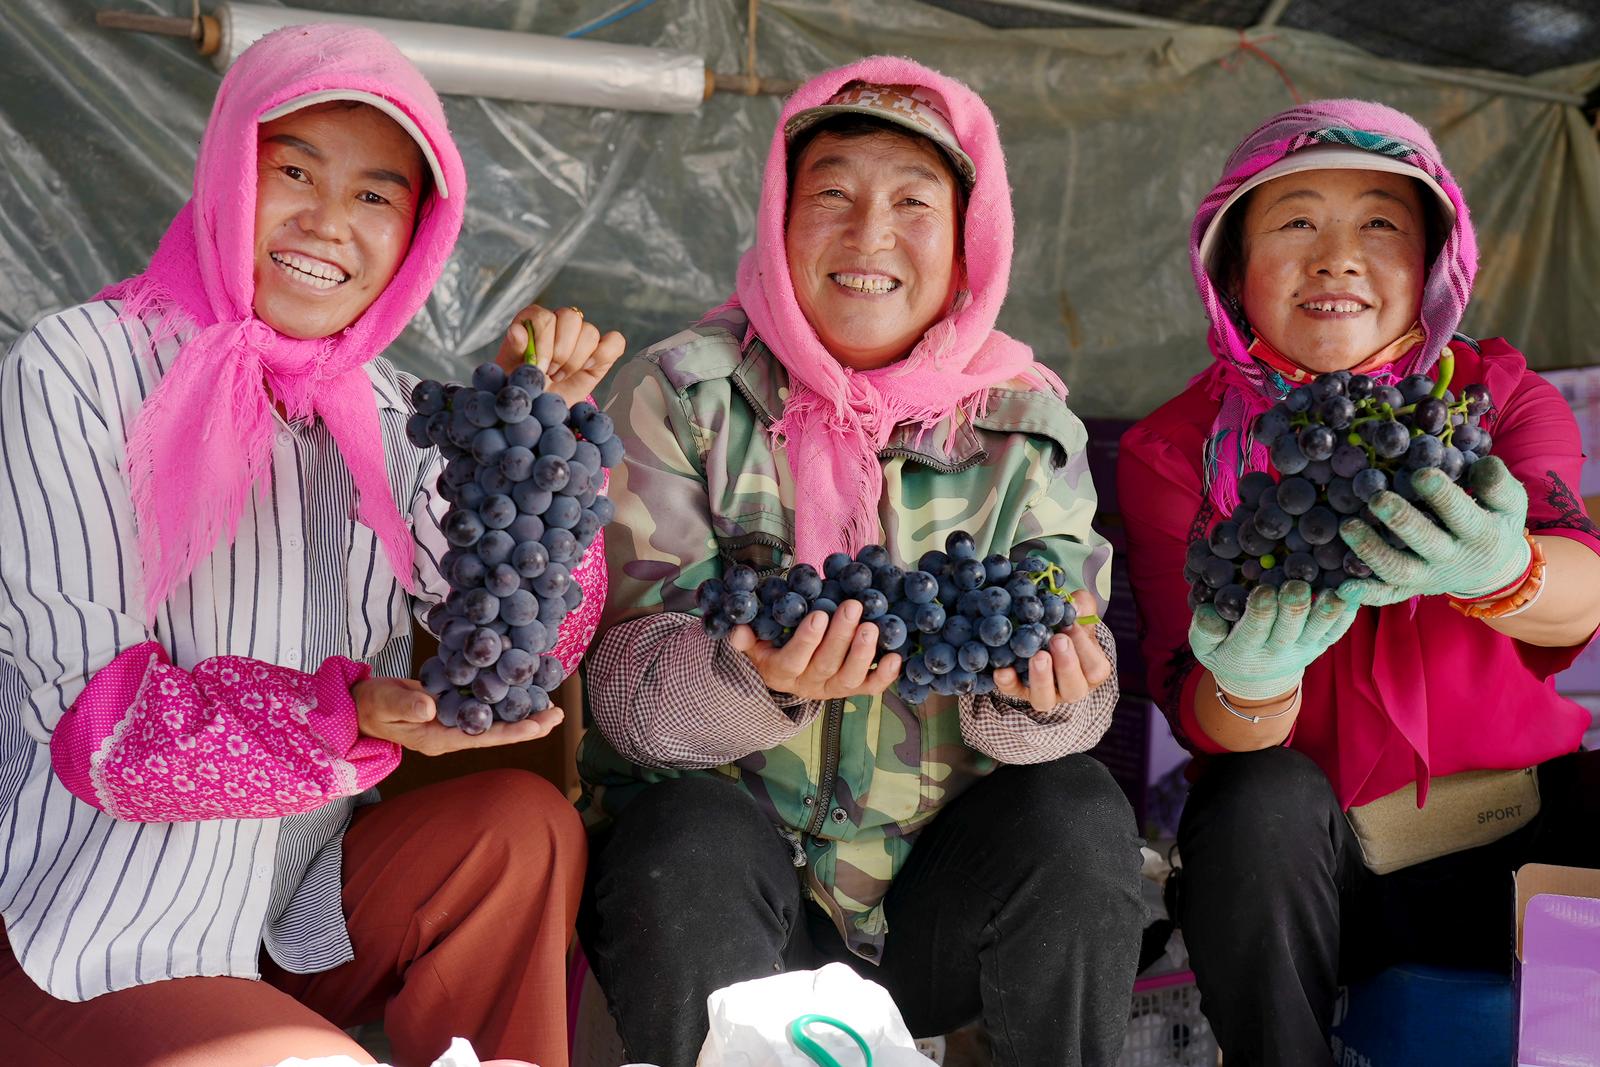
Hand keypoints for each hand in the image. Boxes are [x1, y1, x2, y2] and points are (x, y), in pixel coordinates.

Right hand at [355, 677, 563, 755]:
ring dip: (521, 710)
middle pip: (498, 731)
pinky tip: (521, 686)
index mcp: (439, 739)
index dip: (511, 731)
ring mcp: (454, 722)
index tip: (538, 725)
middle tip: (559, 713)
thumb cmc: (371, 706)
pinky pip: (484, 704)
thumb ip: (407, 706)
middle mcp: (452, 733)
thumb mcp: (384, 704)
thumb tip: (433, 706)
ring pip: (495, 718)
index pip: (483, 737)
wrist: (361, 705)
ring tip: (552, 703)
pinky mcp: (452, 706)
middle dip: (528, 723)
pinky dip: (503, 696)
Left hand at [494, 304, 625, 407]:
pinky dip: (604, 354)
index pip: (545, 316)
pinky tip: (588, 368)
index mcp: (534, 319)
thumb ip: (514, 349)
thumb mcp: (511, 370)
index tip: (538, 368)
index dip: (543, 343)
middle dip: (561, 352)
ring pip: (590, 332)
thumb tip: (517, 331)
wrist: (540, 408)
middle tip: (550, 373)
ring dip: (577, 359)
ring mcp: (582, 336)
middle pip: (571, 318)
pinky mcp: (601, 352)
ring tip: (562, 375)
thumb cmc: (524, 386)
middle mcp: (559, 321)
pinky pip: (615, 341)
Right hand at [728, 599, 901, 701]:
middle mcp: (808, 684)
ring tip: (872, 628)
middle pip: (825, 665)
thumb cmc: (772, 647)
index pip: (793, 659)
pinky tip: (895, 657)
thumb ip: (746, 637)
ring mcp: (831, 689)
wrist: (787, 673)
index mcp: (781, 671)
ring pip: (848, 678)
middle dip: (841, 636)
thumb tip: (738, 630)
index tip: (819, 615)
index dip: (807, 640)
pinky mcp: (851, 690)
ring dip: (862, 653)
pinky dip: (884, 676)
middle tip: (853, 607)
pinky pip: (869, 688)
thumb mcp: (754, 644)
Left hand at [993, 590, 1111, 710]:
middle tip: (1056, 640)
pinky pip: (1013, 692)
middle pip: (1074, 689)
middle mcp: (1070, 687)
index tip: (1071, 626)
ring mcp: (1045, 693)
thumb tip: (1074, 606)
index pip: (1095, 668)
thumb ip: (1083, 606)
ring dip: (1041, 679)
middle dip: (1066, 666)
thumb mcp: (1080, 613)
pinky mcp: (1019, 691)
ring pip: (1045, 699)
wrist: (1044, 635)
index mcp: (1091, 671)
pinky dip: (1008, 682)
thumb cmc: (1068, 627)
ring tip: (1037, 656)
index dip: (1085, 649)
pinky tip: (1003, 670)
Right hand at [1190, 580, 1358, 699]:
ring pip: (1320, 629)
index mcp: (1246, 649)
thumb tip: (1207, 613)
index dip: (1260, 612)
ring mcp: (1305, 646)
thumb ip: (1203, 631)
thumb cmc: (1225, 650)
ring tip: (1335, 592)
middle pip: (1290, 629)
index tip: (1262, 592)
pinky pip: (1339, 629)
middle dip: (1293, 608)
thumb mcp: (1204, 647)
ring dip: (1328, 610)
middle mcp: (1279, 650)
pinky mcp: (1323, 642)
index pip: (1254, 631)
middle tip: (1295, 587)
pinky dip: (1348, 612)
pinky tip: (1354, 590)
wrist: (1256, 677)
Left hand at [1338, 457, 1529, 607]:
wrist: (1494, 570)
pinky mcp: (1409, 589)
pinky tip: (1342, 587)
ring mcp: (1428, 577)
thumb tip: (1481, 465)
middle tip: (1378, 498)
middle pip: (1425, 542)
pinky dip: (1366, 594)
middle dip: (1401, 521)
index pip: (1462, 515)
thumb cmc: (1496, 522)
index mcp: (1481, 534)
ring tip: (1348, 526)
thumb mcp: (1511, 503)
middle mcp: (1452, 558)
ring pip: (1398, 570)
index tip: (1421, 474)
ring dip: (1371, 551)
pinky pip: (1386, 595)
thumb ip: (1499, 484)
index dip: (1442, 496)